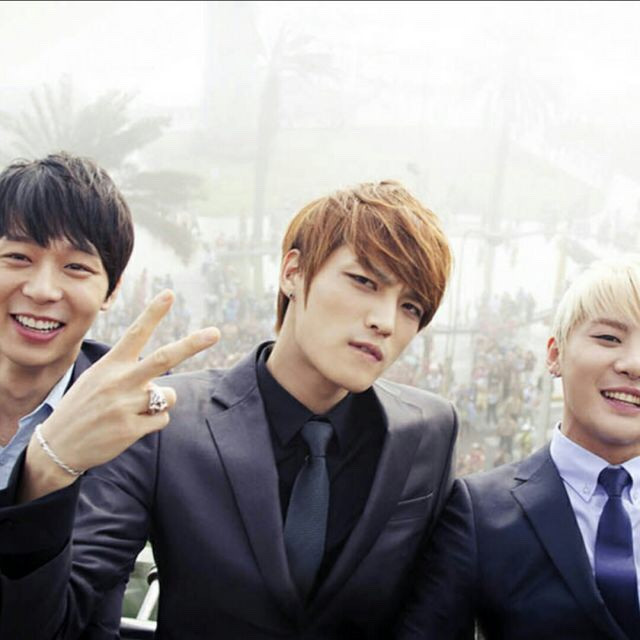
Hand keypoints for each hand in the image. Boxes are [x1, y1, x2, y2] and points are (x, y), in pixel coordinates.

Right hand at [20, 290, 219, 500]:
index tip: (170, 294)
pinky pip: (162, 418)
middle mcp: (120, 381)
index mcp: (110, 365)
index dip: (153, 313)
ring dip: (160, 401)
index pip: (136, 333)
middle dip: (192, 344)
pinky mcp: (131, 429)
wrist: (57, 446)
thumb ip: (127, 372)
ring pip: (169, 395)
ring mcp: (126, 405)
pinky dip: (153, 421)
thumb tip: (162, 381)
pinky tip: (130, 425)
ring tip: (132, 409)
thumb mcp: (96, 378)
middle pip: (164, 358)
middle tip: (215, 333)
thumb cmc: (83, 407)